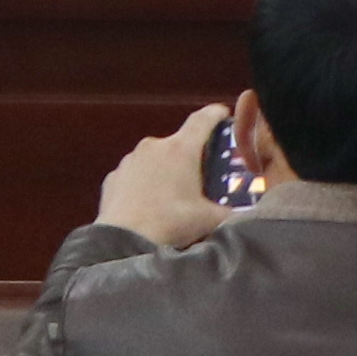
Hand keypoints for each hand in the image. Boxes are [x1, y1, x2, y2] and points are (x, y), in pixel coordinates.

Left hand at [98, 108, 234, 248]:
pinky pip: (135, 174)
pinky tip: (149, 204)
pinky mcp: (114, 176)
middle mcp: (154, 146)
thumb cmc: (170, 224)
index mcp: (181, 149)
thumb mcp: (209, 220)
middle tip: (202, 175)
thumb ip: (230, 213)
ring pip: (155, 158)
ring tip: (173, 196)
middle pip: (179, 142)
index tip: (223, 114)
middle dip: (191, 155)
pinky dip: (144, 183)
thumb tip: (243, 215)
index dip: (215, 114)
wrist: (124, 242)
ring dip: (166, 170)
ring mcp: (130, 160)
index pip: (202, 119)